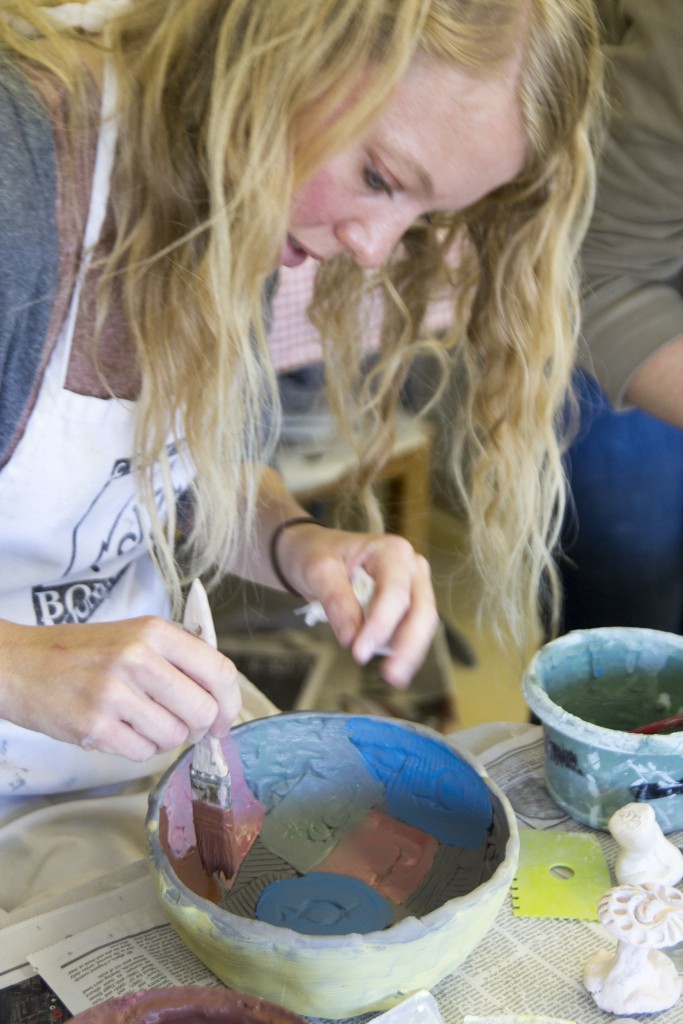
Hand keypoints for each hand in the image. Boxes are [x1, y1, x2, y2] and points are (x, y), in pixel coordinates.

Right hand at [0, 617, 240, 760]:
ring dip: (164, 737)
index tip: (225, 717)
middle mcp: (138, 658)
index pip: (219, 670)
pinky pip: (143, 752)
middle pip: (203, 710)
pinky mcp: (95, 726)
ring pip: (174, 736)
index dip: (230, 701)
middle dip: (199, 726)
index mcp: (155, 631)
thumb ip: (178, 658)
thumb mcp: (134, 635)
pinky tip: (121, 729)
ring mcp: (114, 693)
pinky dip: (139, 748)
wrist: (20, 665)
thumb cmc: (83, 652)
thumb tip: (222, 697)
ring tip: (140, 720)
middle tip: (184, 724)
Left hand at [275, 524, 438, 687]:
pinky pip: (413, 630)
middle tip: (390, 675)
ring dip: (410, 652)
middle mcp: (411, 567)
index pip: (395, 591)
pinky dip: (404, 650)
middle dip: (408, 645)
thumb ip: (336, 600)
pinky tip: (392, 667)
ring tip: (392, 676)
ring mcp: (413, 586)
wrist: (315, 554)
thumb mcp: (318, 570)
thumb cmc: (317, 555)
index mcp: (392, 551)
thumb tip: (352, 637)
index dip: (381, 624)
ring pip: (423, 623)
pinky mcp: (408, 605)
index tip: (359, 652)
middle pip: (421, 609)